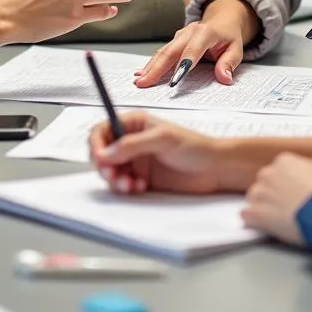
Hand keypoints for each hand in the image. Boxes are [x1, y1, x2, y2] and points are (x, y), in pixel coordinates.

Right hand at [89, 111, 227, 194]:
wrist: (214, 169)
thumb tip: (108, 151)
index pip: (103, 129)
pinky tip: (140, 187)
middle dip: (104, 165)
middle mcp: (132, 141)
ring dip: (115, 179)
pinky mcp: (141, 178)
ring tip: (129, 184)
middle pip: (102, 152)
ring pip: (110, 171)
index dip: (97, 142)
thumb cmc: (195, 146)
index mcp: (134, 124)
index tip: (99, 156)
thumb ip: (133, 144)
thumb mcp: (163, 139)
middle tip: (113, 174)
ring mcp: (136, 160)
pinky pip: (122, 184)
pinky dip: (126, 188)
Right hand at [133, 0, 258, 87]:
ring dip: (150, 66)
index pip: (193, 50)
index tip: (173, 81)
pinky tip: (141, 72)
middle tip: (144, 82)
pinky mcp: (174, 41)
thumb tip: (224, 78)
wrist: (222, 21)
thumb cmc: (228, 37)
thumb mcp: (236, 49)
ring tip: (139, 79)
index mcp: (205, 32)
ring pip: (162, 52)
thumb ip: (229, 63)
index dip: (183, 65)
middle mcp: (189, 32)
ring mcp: (179, 35)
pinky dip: (152, 63)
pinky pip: (162, 52)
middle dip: (156, 68)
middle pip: (170, 51)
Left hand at [241, 154, 311, 245]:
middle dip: (273, 193)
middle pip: (265, 182)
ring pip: (254, 197)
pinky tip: (258, 225)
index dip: (287, 182)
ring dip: (261, 206)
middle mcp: (269, 172)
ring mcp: (260, 192)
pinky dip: (251, 220)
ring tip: (276, 218)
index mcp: (286, 161)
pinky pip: (247, 215)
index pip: (280, 169)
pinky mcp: (256, 213)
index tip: (296, 191)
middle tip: (287, 206)